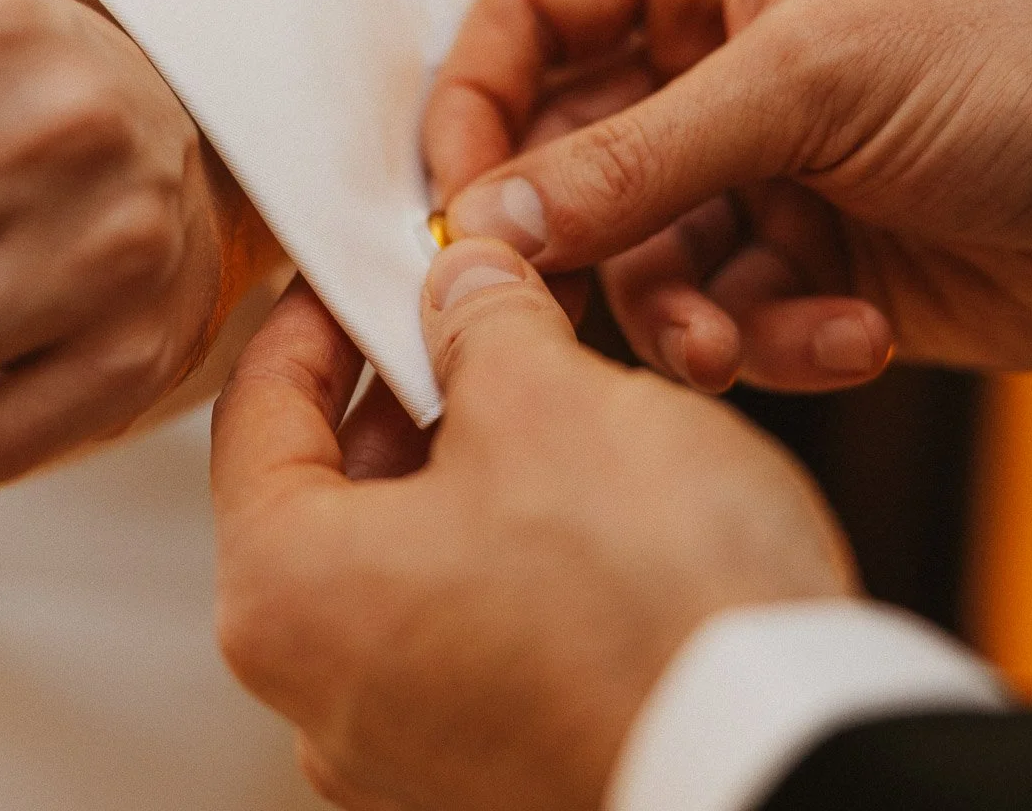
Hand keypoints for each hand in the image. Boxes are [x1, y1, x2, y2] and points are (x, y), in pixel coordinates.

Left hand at [212, 239, 851, 810]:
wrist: (775, 761)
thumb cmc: (654, 604)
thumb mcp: (552, 401)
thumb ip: (481, 322)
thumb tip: (463, 287)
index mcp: (288, 598)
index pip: (256, 414)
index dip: (318, 318)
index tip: (368, 271)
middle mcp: (320, 697)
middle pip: (331, 495)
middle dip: (407, 391)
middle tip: (474, 316)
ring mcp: (404, 754)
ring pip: (406, 566)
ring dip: (465, 470)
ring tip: (549, 396)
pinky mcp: (490, 779)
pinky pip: (467, 636)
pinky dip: (504, 556)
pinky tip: (584, 504)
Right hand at [423, 0, 1031, 390]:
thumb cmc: (1010, 67)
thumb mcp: (809, 87)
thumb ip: (638, 158)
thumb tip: (487, 219)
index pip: (530, 19)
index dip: (475, 104)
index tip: (456, 202)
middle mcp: (713, 70)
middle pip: (570, 160)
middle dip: (579, 242)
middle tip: (555, 312)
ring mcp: (757, 174)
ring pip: (643, 263)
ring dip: (684, 316)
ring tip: (741, 343)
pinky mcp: (804, 268)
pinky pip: (729, 319)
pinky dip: (775, 341)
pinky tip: (852, 336)